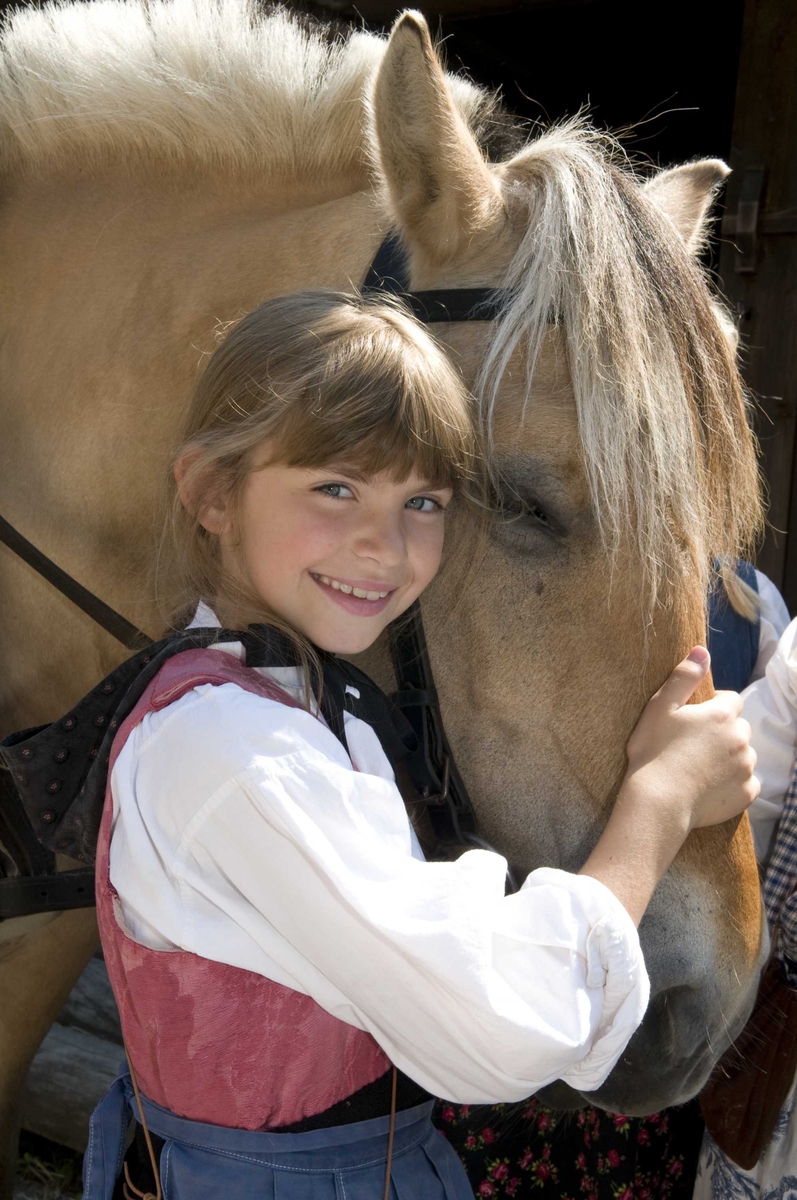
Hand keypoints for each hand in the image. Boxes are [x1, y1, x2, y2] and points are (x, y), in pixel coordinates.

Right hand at [623, 646, 758, 831]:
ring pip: (744, 755)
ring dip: (730, 756)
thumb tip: (702, 650)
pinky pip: (748, 783)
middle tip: (695, 744)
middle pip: (739, 728)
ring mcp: (746, 768)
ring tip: (701, 767)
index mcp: (722, 715)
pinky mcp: (746, 794)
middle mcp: (741, 739)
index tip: (694, 719)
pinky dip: (735, 783)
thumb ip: (684, 677)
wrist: (657, 801)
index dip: (713, 707)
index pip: (731, 700)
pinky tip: (712, 786)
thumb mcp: (660, 707)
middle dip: (724, 732)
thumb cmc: (653, 752)